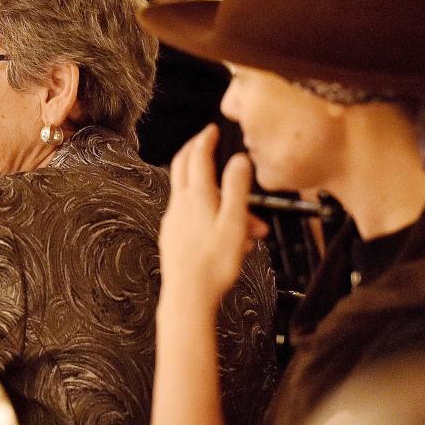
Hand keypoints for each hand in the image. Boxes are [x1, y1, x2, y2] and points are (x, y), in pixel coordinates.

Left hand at [159, 125, 267, 307]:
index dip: (205, 139)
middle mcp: (179, 204)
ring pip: (194, 196)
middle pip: (183, 167)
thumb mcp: (233, 222)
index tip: (212, 129)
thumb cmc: (213, 263)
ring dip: (218, 197)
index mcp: (196, 196)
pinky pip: (192, 215)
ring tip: (251, 226)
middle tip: (205, 141)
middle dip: (195, 151)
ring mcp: (174, 220)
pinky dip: (210, 215)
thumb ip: (237, 189)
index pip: (197, 156)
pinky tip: (230, 237)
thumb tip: (239, 160)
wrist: (188, 296)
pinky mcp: (173, 236)